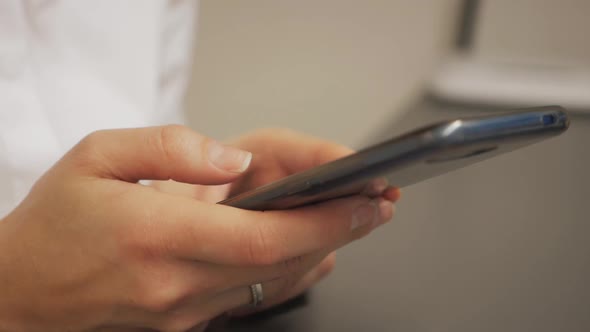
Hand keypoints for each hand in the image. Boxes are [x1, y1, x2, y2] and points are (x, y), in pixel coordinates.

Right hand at [0, 126, 395, 330]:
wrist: (21, 288)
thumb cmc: (57, 221)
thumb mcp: (98, 156)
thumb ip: (172, 149)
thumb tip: (234, 160)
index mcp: (157, 234)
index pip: (264, 235)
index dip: (326, 220)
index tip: (366, 201)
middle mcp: (176, 282)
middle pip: (281, 262)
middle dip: (340, 232)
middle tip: (376, 207)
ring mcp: (182, 311)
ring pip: (272, 283)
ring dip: (320, 251)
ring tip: (351, 220)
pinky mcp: (183, 323)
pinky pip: (250, 297)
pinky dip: (287, 273)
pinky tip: (311, 252)